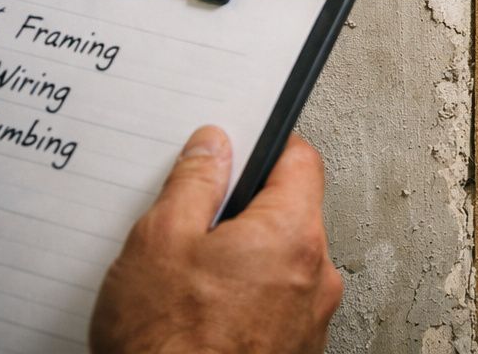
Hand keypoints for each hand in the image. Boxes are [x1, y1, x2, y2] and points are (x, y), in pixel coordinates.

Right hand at [90, 127, 342, 353]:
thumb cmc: (167, 343)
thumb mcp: (160, 241)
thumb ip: (194, 182)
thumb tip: (214, 145)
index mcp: (293, 234)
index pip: (300, 161)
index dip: (266, 147)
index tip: (238, 147)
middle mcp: (316, 275)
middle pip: (291, 213)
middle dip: (245, 211)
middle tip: (195, 222)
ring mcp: (310, 318)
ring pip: (281, 263)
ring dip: (244, 260)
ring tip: (190, 277)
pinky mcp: (294, 350)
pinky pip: (276, 304)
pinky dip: (246, 299)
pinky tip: (203, 312)